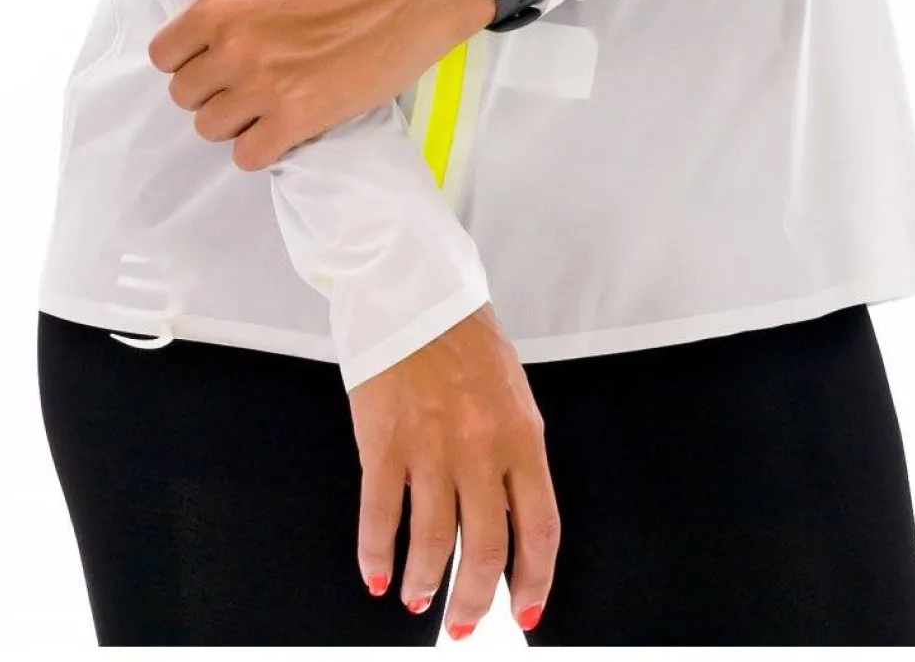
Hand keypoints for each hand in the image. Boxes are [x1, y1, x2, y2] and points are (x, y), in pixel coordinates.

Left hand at [121, 0, 493, 170]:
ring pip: (211, 129)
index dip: (190, 56)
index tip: (219, 51)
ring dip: (236, 119)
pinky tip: (286, 121)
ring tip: (270, 96)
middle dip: (212, 87)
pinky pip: (249, 156)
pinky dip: (264, 145)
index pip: (164, 56)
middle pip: (185, 96)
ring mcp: (264, 86)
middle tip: (252, 72)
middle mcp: (234, 47)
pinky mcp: (299, 119)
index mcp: (219, 4)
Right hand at [349, 301, 558, 637]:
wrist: (413, 289)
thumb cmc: (463, 338)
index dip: (534, 581)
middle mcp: (479, 448)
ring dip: (424, 583)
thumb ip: (511, 456)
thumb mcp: (510, 396)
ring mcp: (429, 447)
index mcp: (521, 435)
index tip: (526, 612)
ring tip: (418, 598)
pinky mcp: (382, 442)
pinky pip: (381, 516)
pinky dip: (377, 555)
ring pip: (432, 541)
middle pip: (484, 548)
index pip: (538, 528)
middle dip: (475, 601)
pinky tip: (377, 574)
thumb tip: (504, 519)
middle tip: (465, 625)